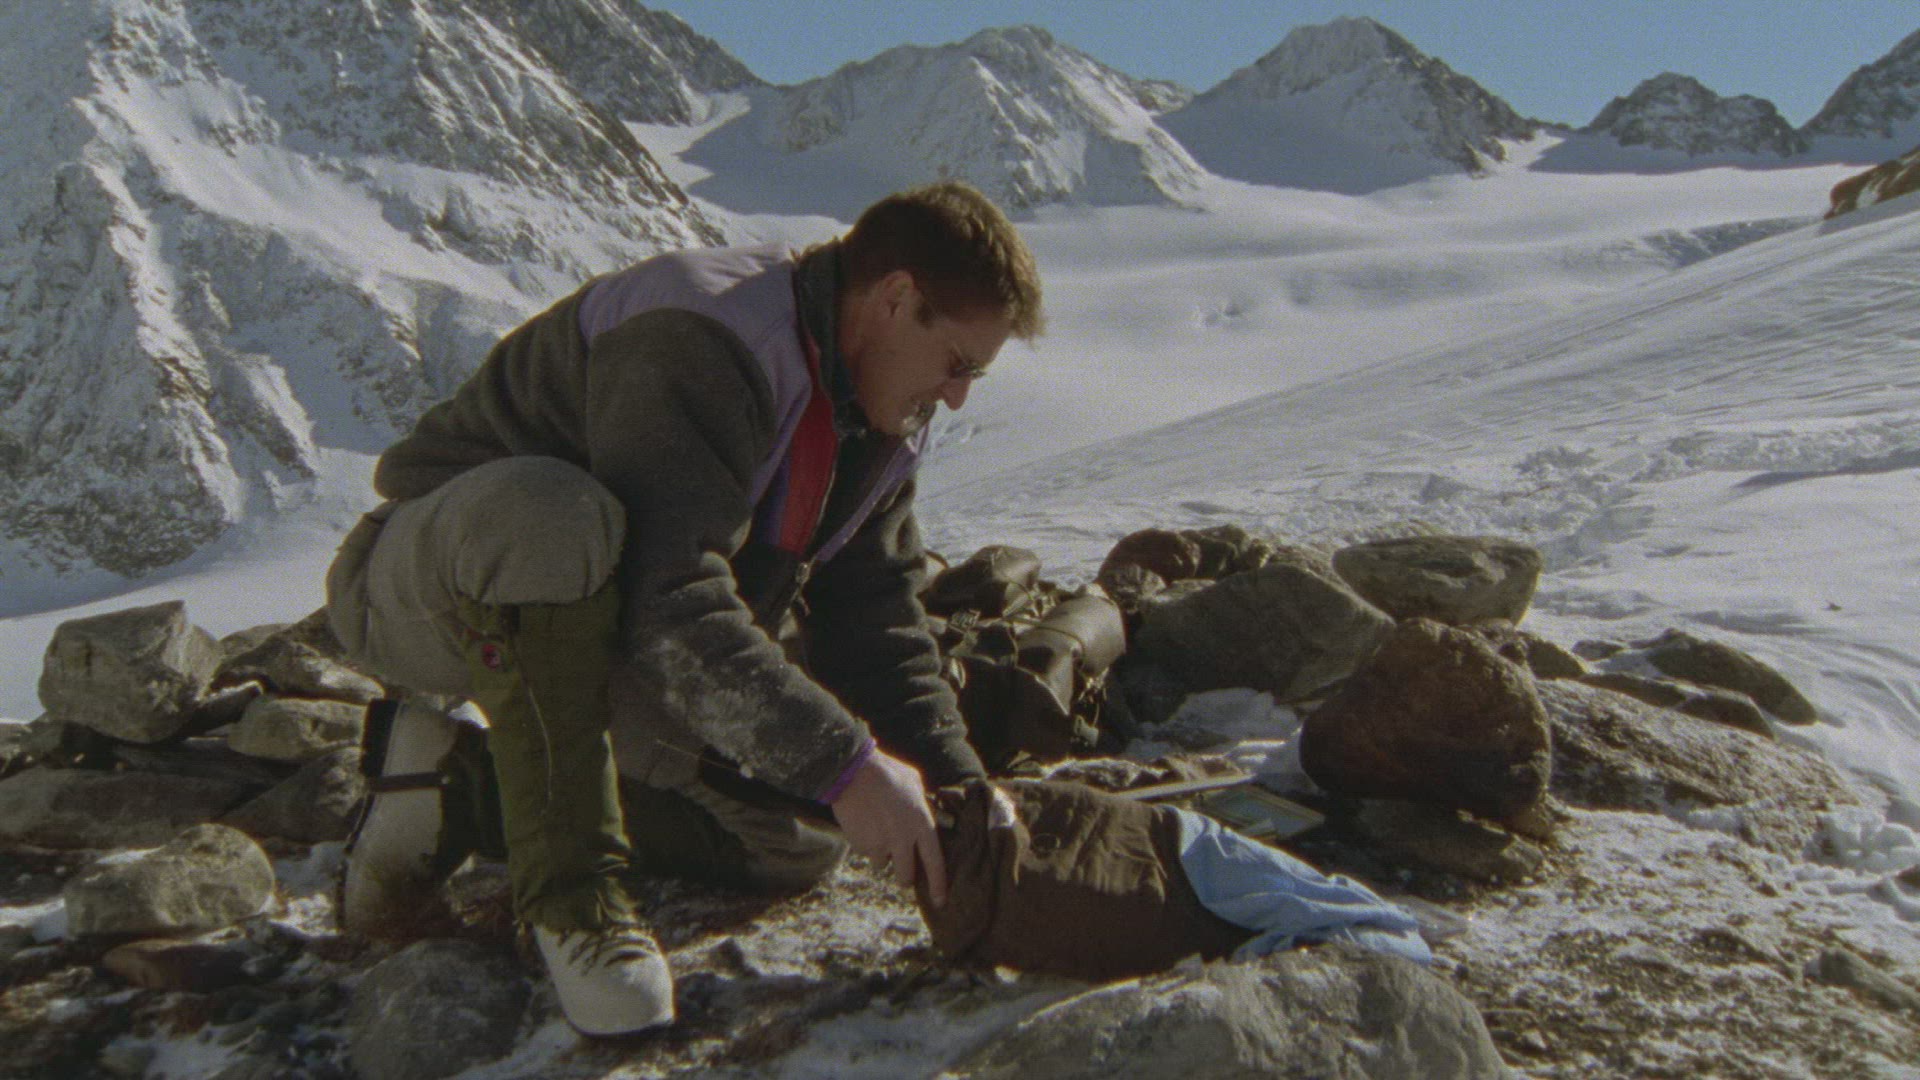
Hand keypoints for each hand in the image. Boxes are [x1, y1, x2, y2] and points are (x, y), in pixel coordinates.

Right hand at [829, 748, 948, 906]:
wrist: (853, 773)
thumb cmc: (887, 773)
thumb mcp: (915, 783)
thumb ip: (924, 803)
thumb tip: (930, 812)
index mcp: (921, 824)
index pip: (935, 863)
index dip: (939, 884)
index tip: (940, 900)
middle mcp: (903, 840)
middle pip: (906, 876)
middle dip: (905, 877)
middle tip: (903, 873)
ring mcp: (880, 845)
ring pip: (883, 865)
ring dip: (881, 855)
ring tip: (876, 830)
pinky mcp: (861, 846)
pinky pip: (866, 853)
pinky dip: (866, 844)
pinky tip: (864, 824)